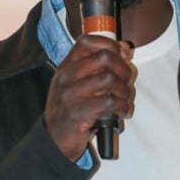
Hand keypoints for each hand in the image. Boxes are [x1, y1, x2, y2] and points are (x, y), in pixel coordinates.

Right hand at [44, 36, 133, 160]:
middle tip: (125, 81)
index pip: (87, 41)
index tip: (121, 55)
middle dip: (123, 69)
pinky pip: (110, 102)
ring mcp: (71, 94)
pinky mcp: (79, 112)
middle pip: (104, 57)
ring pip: (110, 79)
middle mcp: (67, 77)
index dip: (109, 44)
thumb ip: (96, 66)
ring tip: (123, 100)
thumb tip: (123, 48)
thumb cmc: (69, 109)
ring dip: (124, 91)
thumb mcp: (76, 83)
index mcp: (66, 66)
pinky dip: (122, 107)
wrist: (53, 139)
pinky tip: (121, 112)